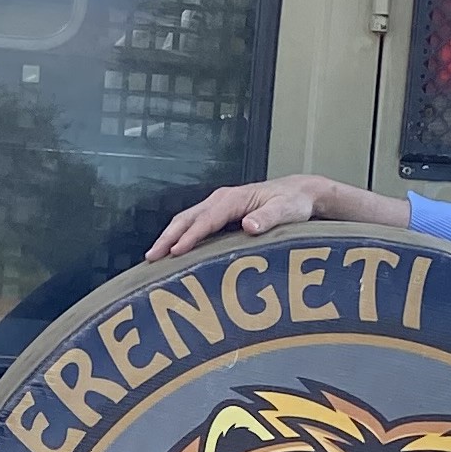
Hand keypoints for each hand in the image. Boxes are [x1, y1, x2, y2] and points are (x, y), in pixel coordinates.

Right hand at [146, 175, 410, 259]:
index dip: (190, 237)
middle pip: (187, 218)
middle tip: (151, 258)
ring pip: (186, 219)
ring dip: (169, 237)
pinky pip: (193, 223)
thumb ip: (268, 218)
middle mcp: (221, 199)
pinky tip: (172, 251)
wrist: (299, 192)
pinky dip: (178, 236)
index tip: (175, 253)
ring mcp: (218, 204)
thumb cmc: (293, 204)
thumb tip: (248, 226)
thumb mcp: (287, 211)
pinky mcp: (219, 212)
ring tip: (152, 258)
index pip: (206, 219)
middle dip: (168, 237)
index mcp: (233, 199)